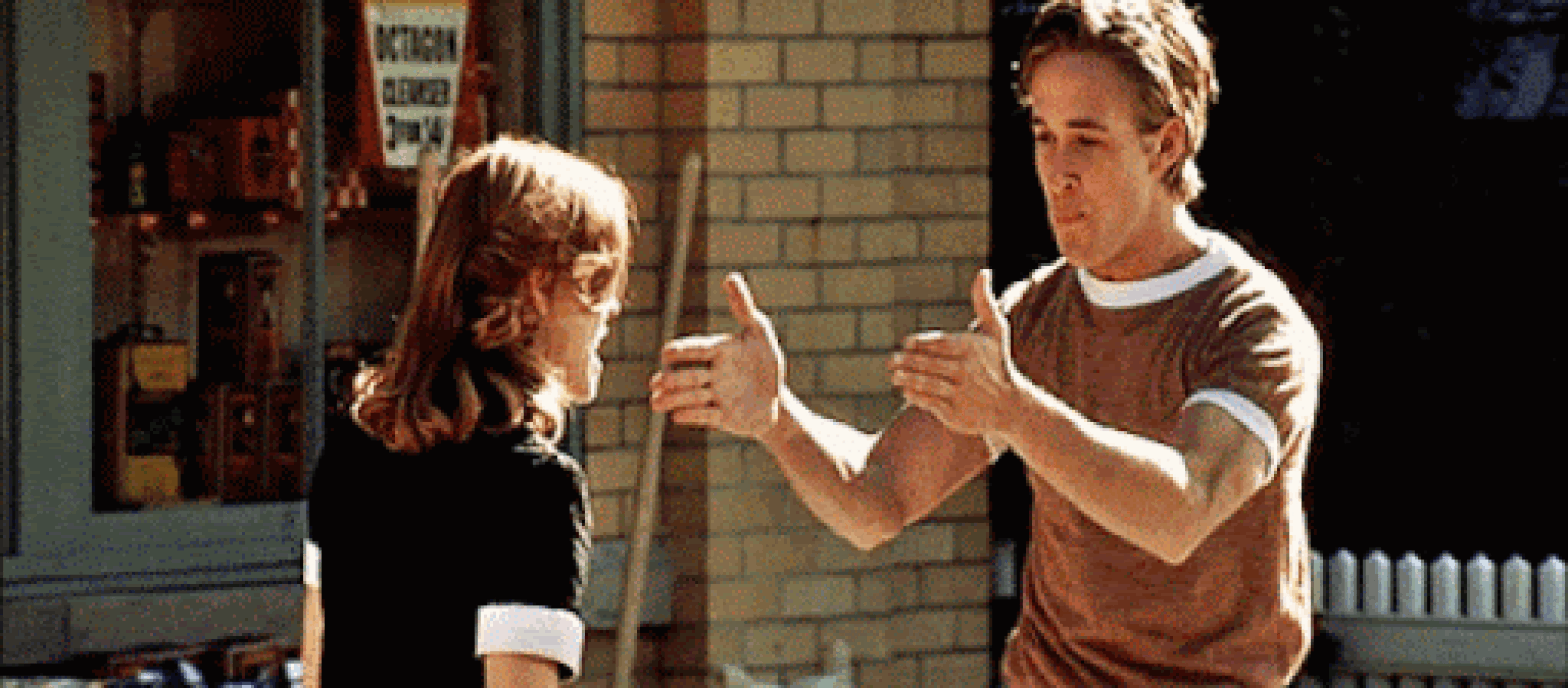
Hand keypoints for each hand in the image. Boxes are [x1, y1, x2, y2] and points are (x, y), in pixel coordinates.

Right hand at [649, 273, 784, 439]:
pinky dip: (689, 416)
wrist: (778, 403)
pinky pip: (698, 417)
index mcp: (715, 351)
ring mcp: (709, 396)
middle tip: (673, 380)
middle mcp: (707, 373)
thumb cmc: (767, 364)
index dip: (679, 351)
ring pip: (682, 398)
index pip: (691, 348)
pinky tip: (678, 416)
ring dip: (674, 399)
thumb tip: (730, 276)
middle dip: (676, 378)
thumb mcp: (760, 334)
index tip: (667, 353)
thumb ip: (744, 308)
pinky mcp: (716, 417)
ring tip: (659, 402)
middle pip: (679, 375)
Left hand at [890, 269, 1018, 436]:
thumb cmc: (997, 362)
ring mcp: (961, 393)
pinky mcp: (955, 413)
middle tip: (892, 360)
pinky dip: (916, 397)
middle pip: (929, 364)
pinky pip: (930, 403)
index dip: (920, 343)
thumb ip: (984, 302)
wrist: (1010, 405)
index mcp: (971, 348)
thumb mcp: (995, 331)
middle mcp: (966, 371)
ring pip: (927, 384)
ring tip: (894, 375)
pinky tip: (906, 391)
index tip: (906, 343)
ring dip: (907, 379)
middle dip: (907, 362)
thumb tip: (984, 271)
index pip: (940, 343)